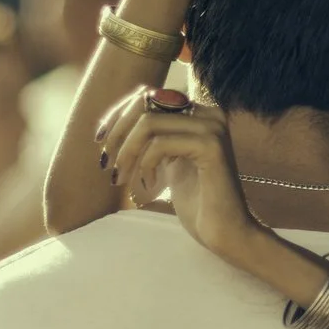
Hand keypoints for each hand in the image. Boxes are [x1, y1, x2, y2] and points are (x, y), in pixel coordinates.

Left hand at [98, 88, 266, 260]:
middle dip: (118, 131)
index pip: (149, 95)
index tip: (101, 141)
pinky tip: (149, 184)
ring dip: (126, 151)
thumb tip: (120, 119)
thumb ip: (156, 138)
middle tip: (107, 163)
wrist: (226, 233)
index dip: (118, 115)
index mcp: (200, 113)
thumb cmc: (198, 203)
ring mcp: (212, 127)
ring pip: (148, 122)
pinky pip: (160, 144)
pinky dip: (145, 164)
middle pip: (146, 102)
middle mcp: (209, 113)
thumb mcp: (170, 162)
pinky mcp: (211, 146)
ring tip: (121, 177)